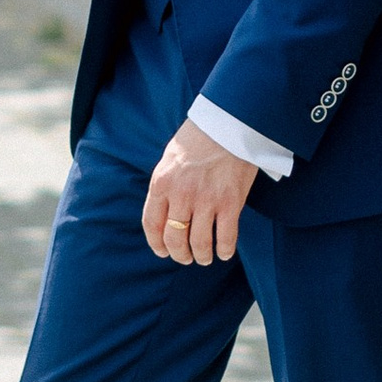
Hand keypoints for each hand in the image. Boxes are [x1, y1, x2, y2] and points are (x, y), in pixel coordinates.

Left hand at [143, 122, 259, 267]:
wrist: (229, 123)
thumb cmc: (198, 138)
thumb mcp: (170, 159)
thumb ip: (166, 186)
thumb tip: (165, 213)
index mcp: (162, 183)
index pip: (152, 224)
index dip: (156, 244)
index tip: (162, 252)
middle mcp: (181, 194)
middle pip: (174, 238)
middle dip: (180, 254)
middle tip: (186, 258)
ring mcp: (206, 200)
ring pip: (199, 243)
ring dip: (202, 256)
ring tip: (205, 257)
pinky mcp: (230, 202)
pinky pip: (226, 237)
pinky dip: (225, 250)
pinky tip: (224, 252)